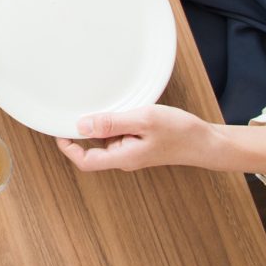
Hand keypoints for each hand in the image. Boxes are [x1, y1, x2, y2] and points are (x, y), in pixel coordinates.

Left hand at [55, 105, 213, 172]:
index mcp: (123, 157)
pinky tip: (120, 108)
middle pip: (92, 150)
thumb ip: (112, 123)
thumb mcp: (144, 120)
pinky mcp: (139, 144)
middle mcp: (125, 157)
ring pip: (105, 140)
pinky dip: (114, 122)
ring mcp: (132, 151)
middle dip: (81, 132)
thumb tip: (81, 126)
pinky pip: (119, 135)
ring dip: (100, 125)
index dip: (68, 148)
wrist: (207, 142)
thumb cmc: (180, 132)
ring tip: (103, 105)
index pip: (86, 161)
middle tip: (76, 108)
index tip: (58, 130)